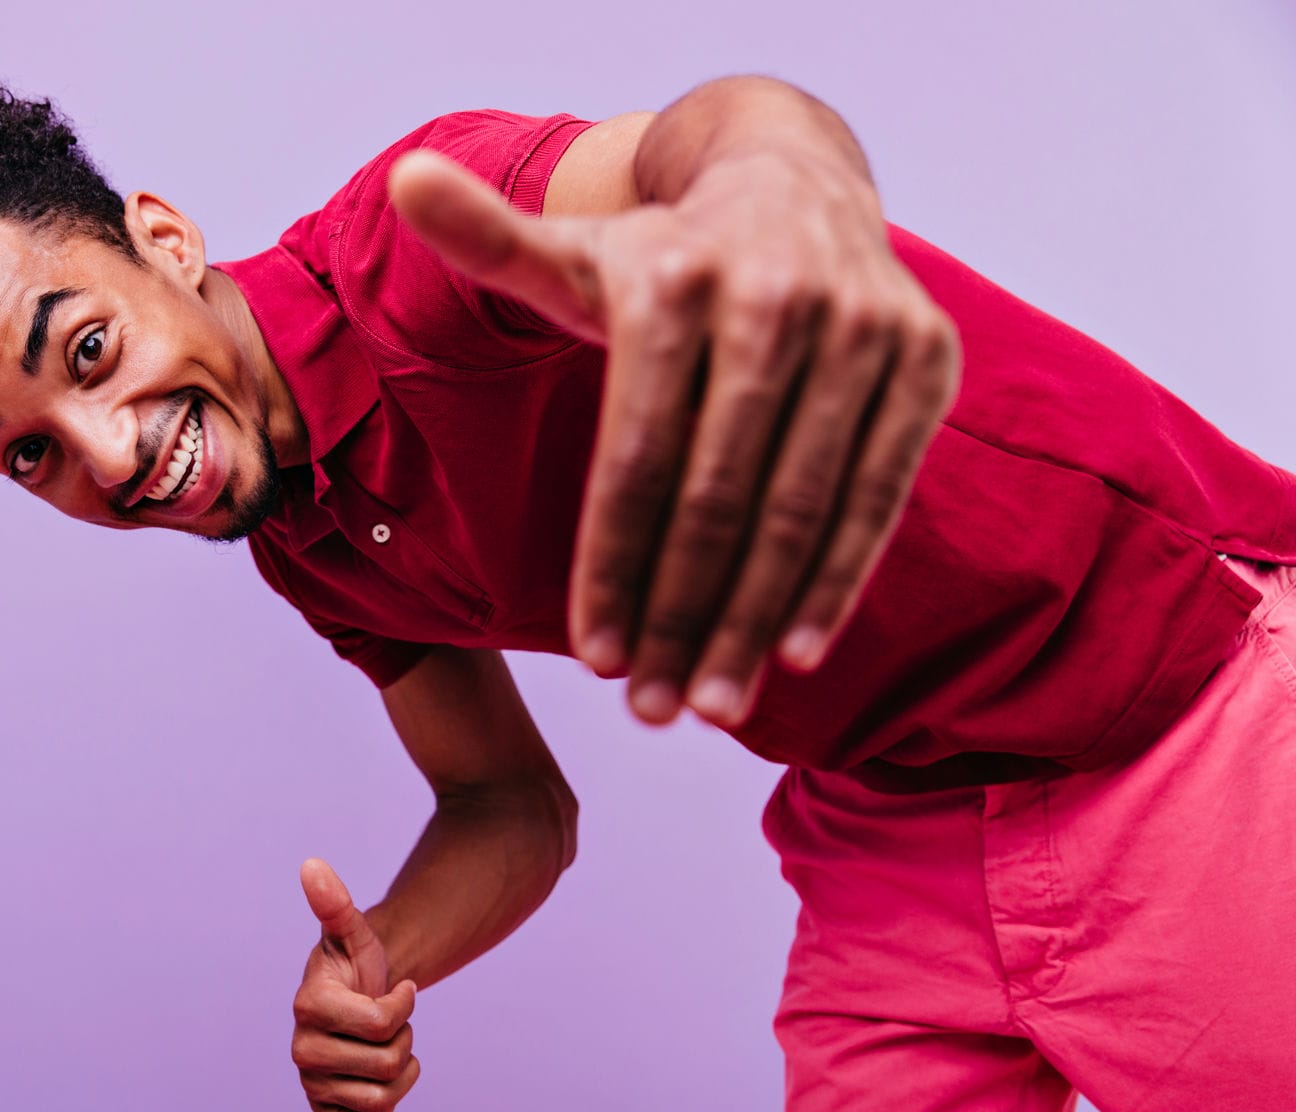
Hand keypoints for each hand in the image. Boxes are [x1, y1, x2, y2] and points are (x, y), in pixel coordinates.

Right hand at [290, 858, 419, 1111]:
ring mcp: (312, 1086)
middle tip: (386, 1023)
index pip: (383, 1023)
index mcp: (307, 1007)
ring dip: (400, 1071)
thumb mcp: (355, 932)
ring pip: (383, 1098)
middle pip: (389, 1064)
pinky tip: (376, 1082)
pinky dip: (384, 1109)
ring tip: (382, 1047)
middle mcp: (301, 1051)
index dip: (404, 1006)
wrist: (359, 1002)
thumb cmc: (358, 966)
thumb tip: (312, 865)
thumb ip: (335, 902)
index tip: (398, 990)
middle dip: (403, 1039)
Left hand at [389, 147, 960, 725]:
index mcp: (674, 284)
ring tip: (713, 707)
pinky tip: (794, 652)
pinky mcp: (927, 358)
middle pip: (720, 496)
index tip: (595, 661)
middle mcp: (777, 297)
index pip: (635, 460)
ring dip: (756, 622)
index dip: (613, 566)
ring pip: (803, 507)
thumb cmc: (661, 259)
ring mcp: (865, 327)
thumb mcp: (574, 252)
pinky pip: (880, 491)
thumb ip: (491, 240)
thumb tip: (403, 181)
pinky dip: (839, 577)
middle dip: (683, 616)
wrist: (795, 180)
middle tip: (655, 712)